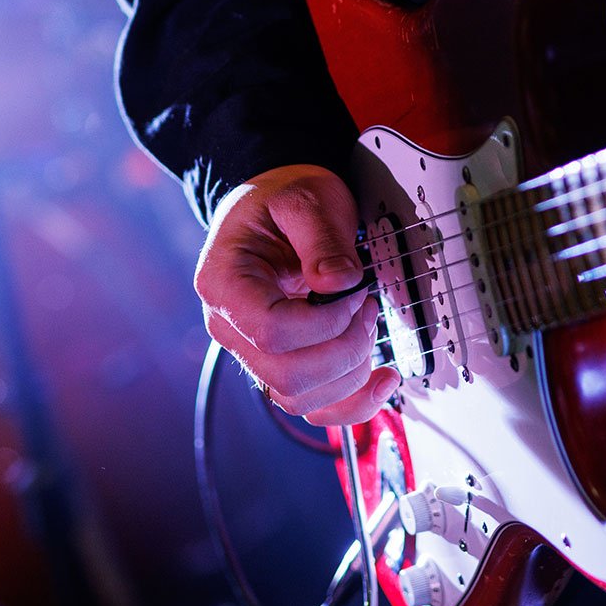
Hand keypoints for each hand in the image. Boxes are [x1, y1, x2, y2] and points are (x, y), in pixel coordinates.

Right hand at [195, 164, 399, 425]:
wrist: (277, 205)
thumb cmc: (283, 199)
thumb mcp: (304, 199)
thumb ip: (320, 237)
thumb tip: (339, 283)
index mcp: (223, 284)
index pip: (270, 332)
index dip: (325, 322)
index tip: (354, 292)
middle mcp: (230, 326)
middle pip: (286, 376)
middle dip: (345, 349)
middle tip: (367, 308)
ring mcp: (253, 351)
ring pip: (299, 398)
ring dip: (350, 373)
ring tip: (368, 326)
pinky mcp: (282, 363)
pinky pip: (311, 406)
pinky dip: (352, 404)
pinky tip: (381, 380)